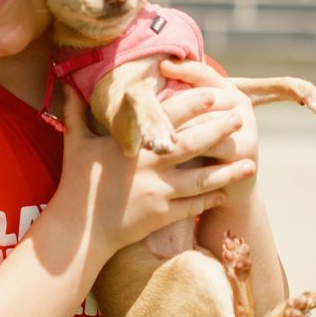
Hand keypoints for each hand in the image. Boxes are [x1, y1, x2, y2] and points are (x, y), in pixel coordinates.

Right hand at [56, 82, 254, 258]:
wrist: (79, 230)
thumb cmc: (77, 184)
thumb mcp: (75, 144)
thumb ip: (75, 113)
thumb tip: (66, 85)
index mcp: (132, 145)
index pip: (168, 118)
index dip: (193, 104)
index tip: (214, 94)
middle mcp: (149, 166)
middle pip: (193, 144)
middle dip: (219, 130)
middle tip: (239, 118)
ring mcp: (158, 193)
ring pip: (201, 179)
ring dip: (227, 171)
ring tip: (249, 163)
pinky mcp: (162, 216)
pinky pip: (193, 206)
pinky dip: (210, 200)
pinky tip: (225, 193)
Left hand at [160, 59, 259, 185]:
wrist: (223, 188)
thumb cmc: (197, 150)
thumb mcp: (187, 123)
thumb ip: (175, 104)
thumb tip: (139, 82)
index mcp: (226, 90)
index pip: (204, 74)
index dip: (184, 70)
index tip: (161, 66)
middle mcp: (240, 104)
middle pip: (206, 97)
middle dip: (177, 103)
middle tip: (148, 105)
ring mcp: (246, 127)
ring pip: (209, 122)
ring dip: (182, 127)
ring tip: (155, 130)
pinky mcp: (246, 150)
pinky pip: (215, 147)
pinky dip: (192, 151)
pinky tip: (169, 153)